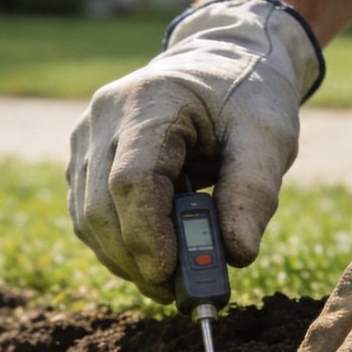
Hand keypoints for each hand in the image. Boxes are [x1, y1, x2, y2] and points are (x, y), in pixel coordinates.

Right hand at [67, 0, 322, 302]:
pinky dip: (117, 245)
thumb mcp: (268, 136)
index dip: (146, 234)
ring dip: (125, 259)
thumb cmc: (245, 95)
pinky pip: (87, 214)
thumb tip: (237, 256)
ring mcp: (86, 138)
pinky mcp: (83, 159)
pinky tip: (152, 253)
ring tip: (170, 277)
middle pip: (100, 207)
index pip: (131, 180)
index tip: (172, 275)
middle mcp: (104, 117)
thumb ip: (255, 192)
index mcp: (151, 101)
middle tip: (179, 291)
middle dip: (137, 259)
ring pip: (86, 218)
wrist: (217, 60)